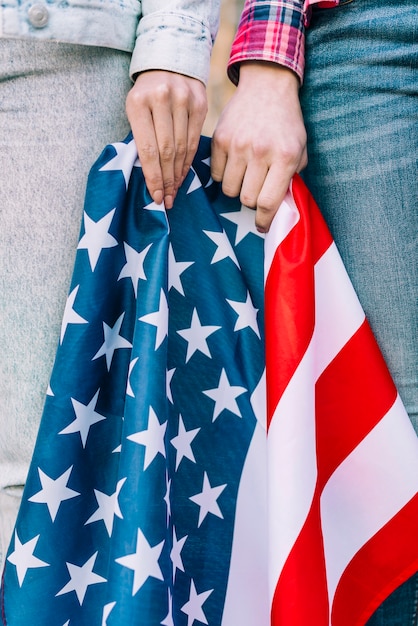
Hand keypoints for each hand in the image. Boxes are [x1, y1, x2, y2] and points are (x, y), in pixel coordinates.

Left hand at [126, 71, 207, 207]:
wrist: (168, 59)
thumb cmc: (146, 93)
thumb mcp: (134, 108)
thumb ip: (141, 136)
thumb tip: (151, 177)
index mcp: (138, 102)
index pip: (148, 149)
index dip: (153, 177)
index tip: (156, 196)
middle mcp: (162, 98)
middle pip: (166, 151)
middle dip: (166, 180)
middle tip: (167, 200)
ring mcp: (183, 99)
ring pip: (182, 147)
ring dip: (178, 174)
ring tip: (175, 191)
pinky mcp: (200, 103)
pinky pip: (195, 139)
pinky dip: (189, 160)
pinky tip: (183, 174)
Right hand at [211, 62, 306, 231]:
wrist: (267, 85)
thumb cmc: (286, 122)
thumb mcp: (300, 147)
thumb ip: (292, 177)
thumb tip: (279, 206)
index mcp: (285, 157)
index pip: (268, 202)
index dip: (264, 220)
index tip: (261, 226)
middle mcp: (260, 152)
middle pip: (247, 199)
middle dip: (251, 201)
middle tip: (256, 190)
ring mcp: (238, 145)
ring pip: (229, 189)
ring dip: (237, 188)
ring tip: (245, 175)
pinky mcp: (220, 139)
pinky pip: (216, 173)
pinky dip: (224, 174)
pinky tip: (234, 164)